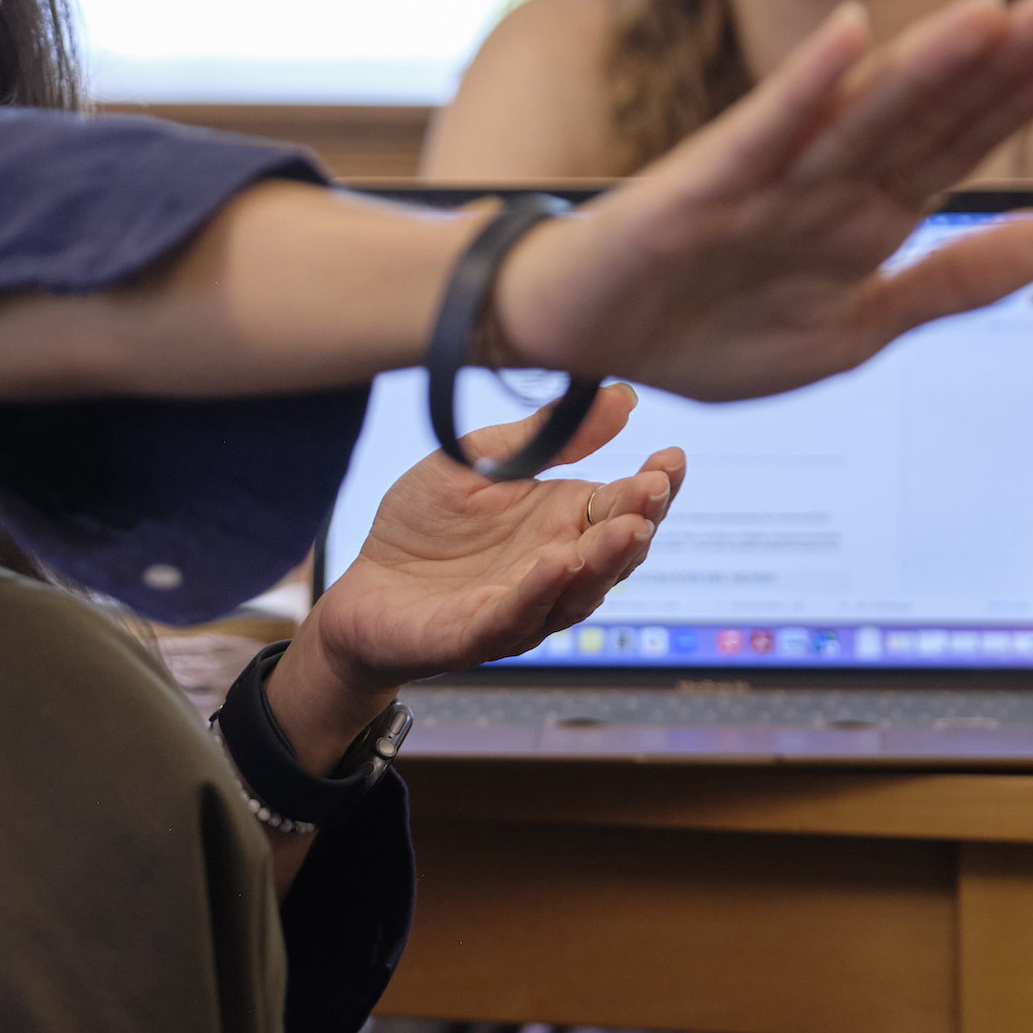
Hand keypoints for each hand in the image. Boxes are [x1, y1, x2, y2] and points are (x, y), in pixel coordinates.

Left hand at [267, 386, 682, 760]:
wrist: (361, 585)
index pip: (624, 506)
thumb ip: (547, 436)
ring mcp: (522, 607)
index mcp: (564, 524)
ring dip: (604, 561)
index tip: (670, 456)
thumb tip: (621, 396)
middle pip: (614, 552)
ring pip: (577, 592)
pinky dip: (538, 592)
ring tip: (626, 529)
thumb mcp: (484, 461)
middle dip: (638, 521)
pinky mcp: (475, 635)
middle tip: (653, 489)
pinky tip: (556, 563)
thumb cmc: (426, 524)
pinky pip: (512, 617)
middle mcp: (557, 570)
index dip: (653, 486)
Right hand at [494, 0, 1032, 398]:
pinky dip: (804, 86)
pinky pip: (761, 132)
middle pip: (919, 114)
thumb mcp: (851, 328)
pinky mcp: (696, 188)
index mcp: (860, 216)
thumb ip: (949, 283)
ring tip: (991, 11)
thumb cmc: (701, 325)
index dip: (1014, 95)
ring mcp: (761, 179)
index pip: (951, 143)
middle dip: (992, 61)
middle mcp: (819, 183)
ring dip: (923, 62)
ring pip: (857, 113)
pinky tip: (849, 36)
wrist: (580, 336)